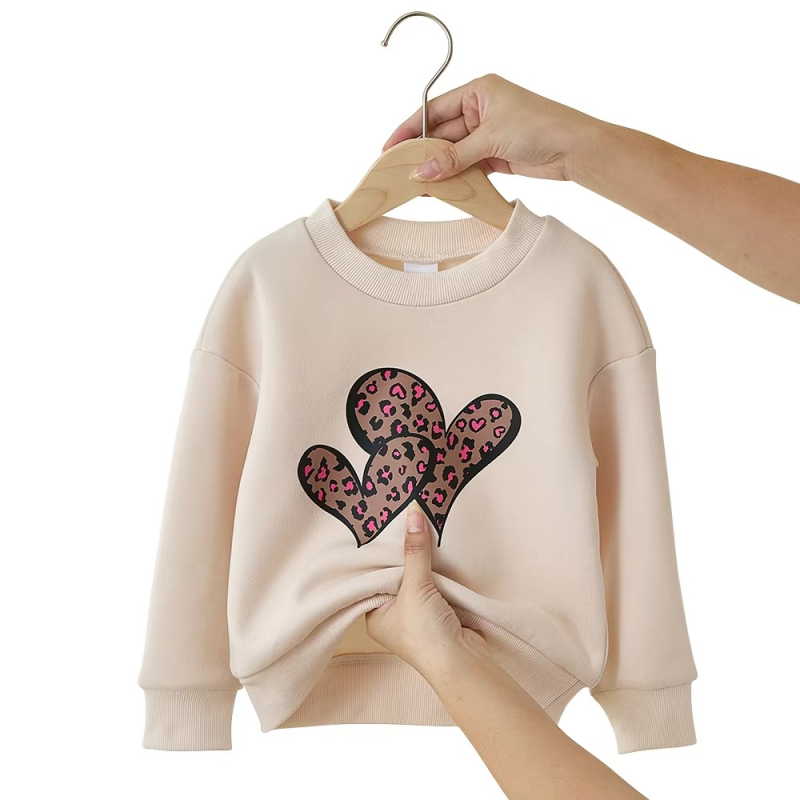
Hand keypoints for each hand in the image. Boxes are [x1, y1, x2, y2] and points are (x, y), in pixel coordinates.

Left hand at [364, 501, 489, 677]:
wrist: (462, 662)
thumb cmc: (425, 633)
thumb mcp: (415, 587)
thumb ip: (415, 550)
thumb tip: (413, 512)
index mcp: (374, 615)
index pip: (371, 577)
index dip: (377, 554)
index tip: (381, 526)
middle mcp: (392, 615)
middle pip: (395, 575)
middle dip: (402, 553)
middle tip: (401, 519)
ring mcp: (416, 614)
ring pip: (416, 578)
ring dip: (422, 560)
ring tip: (418, 525)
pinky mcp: (438, 611)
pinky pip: (434, 584)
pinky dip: (437, 570)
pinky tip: (437, 548)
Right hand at [382, 72, 607, 183]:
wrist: (575, 150)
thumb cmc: (541, 127)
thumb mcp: (490, 139)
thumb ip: (454, 158)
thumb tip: (422, 172)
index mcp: (479, 91)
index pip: (433, 110)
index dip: (410, 129)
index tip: (391, 147)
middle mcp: (481, 110)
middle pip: (441, 134)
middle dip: (422, 154)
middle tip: (400, 172)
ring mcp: (487, 135)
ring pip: (452, 153)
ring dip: (437, 169)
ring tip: (416, 185)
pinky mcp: (494, 157)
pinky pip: (466, 167)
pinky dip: (454, 178)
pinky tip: (439, 189)